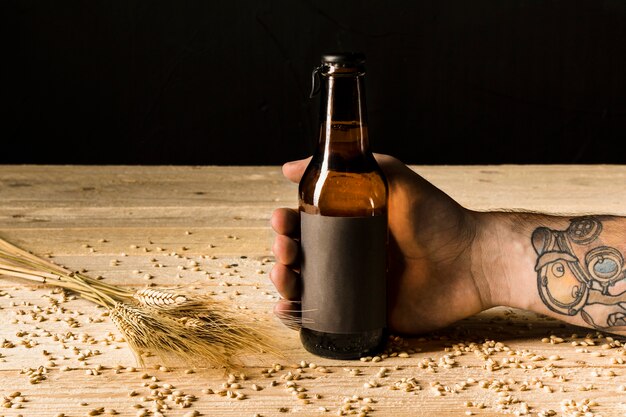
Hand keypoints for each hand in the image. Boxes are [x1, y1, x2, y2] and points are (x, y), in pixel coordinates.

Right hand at [270, 154, 491, 334]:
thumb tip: (289, 167)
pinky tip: (287, 308)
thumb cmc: (436, 216)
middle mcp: (348, 254)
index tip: (282, 219)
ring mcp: (355, 286)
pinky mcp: (365, 314)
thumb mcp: (394, 177)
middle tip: (286, 248)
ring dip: (284, 281)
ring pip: (306, 286)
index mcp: (350, 224)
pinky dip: (298, 315)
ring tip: (284, 275)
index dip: (287, 223)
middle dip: (282, 251)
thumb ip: (352, 166)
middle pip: (300, 255)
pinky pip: (324, 317)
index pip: (306, 223)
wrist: (470, 260)